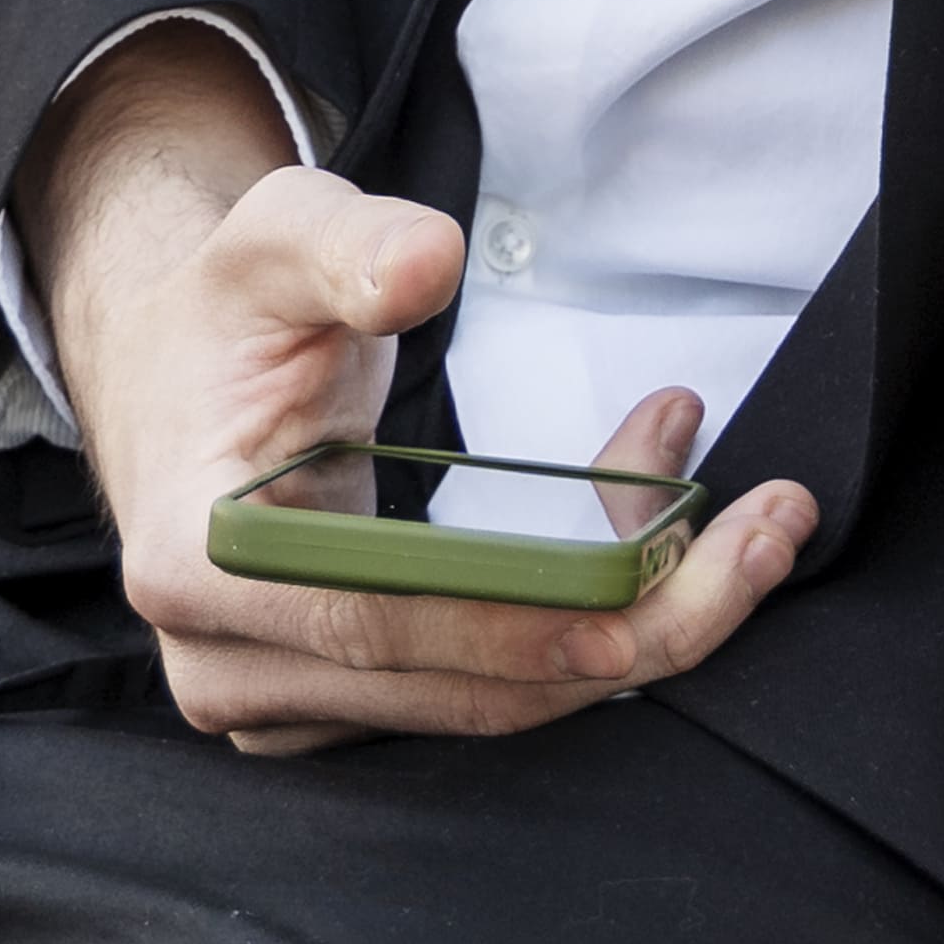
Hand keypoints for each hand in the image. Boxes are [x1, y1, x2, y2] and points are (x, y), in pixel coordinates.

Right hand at [12, 26, 818, 751]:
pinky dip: (576, 627)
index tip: (666, 567)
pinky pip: (474, 692)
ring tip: (746, 525)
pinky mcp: (330, 711)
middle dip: (637, 624)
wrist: (173, 373)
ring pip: (485, 703)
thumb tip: (428, 265)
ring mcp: (276, 703)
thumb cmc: (230, 305)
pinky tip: (650, 534)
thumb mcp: (279, 232)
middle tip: (771, 534)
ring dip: (629, 624)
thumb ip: (353, 241)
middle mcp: (228, 663)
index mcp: (198, 558)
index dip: (532, 609)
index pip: (387, 618)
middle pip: (461, 686)